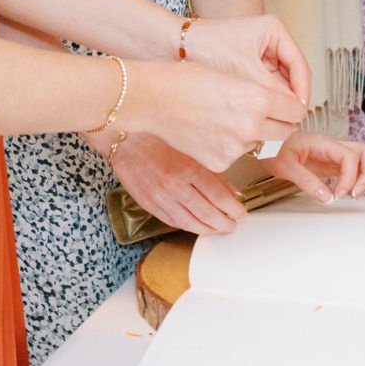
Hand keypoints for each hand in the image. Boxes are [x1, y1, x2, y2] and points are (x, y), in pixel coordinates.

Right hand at [110, 134, 245, 233]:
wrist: (124, 138)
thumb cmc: (157, 136)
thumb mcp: (191, 147)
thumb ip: (212, 170)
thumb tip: (231, 191)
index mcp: (188, 167)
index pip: (218, 196)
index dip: (233, 209)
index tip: (240, 212)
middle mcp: (174, 185)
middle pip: (207, 213)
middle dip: (224, 223)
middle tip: (233, 224)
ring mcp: (160, 197)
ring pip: (190, 222)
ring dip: (208, 229)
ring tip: (218, 229)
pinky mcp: (148, 203)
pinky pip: (171, 221)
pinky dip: (187, 227)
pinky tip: (197, 226)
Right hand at [119, 59, 303, 171]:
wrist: (154, 98)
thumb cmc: (186, 81)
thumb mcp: (233, 76)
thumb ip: (260, 93)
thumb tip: (279, 106)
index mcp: (257, 98)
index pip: (296, 110)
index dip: (292, 107)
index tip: (289, 108)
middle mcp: (251, 125)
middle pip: (285, 131)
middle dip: (279, 124)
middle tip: (267, 116)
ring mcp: (236, 147)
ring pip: (260, 144)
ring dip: (252, 135)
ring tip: (227, 119)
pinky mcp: (221, 163)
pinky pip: (237, 156)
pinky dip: (230, 147)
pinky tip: (213, 132)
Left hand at [181, 14, 310, 107]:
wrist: (177, 45)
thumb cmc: (205, 46)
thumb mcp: (244, 70)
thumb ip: (271, 90)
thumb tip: (293, 111)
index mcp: (275, 30)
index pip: (300, 65)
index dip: (302, 91)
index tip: (300, 112)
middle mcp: (272, 40)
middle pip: (293, 75)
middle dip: (291, 98)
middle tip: (291, 121)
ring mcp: (262, 53)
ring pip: (280, 83)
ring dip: (278, 101)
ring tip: (277, 120)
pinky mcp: (252, 65)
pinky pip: (266, 85)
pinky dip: (266, 100)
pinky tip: (263, 114)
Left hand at [263, 134, 364, 201]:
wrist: (265, 146)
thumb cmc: (273, 149)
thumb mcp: (286, 166)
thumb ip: (307, 181)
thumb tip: (327, 197)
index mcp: (322, 143)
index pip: (350, 156)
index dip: (350, 177)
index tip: (339, 193)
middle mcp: (332, 146)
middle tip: (354, 194)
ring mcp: (333, 154)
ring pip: (363, 160)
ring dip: (364, 178)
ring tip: (352, 195)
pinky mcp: (331, 164)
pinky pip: (352, 170)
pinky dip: (355, 181)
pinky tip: (344, 193)